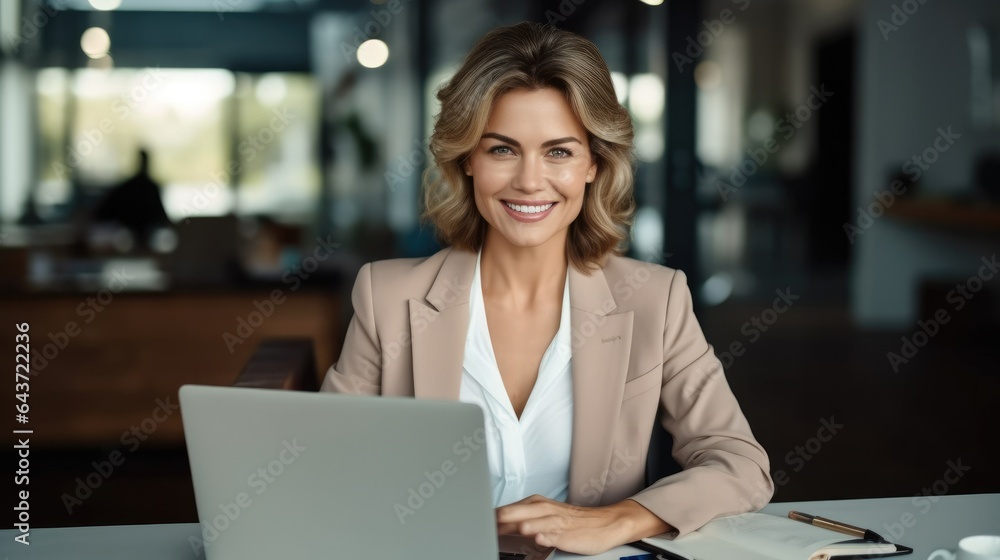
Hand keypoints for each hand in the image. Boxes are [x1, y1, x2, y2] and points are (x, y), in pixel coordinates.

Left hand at [495, 494, 671, 554]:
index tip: (476, 524)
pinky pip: (556, 535)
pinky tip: (540, 538)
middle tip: (487, 524)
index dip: (491, 518)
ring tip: (514, 529)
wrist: (604, 523)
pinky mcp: (568, 534)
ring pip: (538, 522)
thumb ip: (520, 520)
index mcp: (535, 504)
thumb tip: (496, 525)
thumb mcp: (544, 516)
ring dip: (526, 525)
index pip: (508, 510)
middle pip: (519, 512)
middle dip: (503, 518)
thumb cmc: (572, 521)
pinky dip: (547, 536)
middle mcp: (544, 510)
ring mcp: (557, 522)